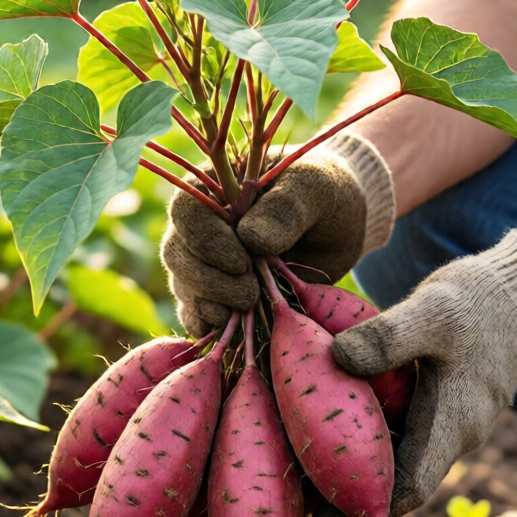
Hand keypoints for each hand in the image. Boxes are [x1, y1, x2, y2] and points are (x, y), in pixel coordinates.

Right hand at [161, 133, 394, 336]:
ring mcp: (204, 262)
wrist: (339, 226)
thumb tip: (250, 238)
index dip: (205, 241)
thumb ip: (286, 207)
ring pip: (183, 286)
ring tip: (249, 305)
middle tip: (249, 292)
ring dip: (209, 304)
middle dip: (208, 280)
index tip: (241, 262)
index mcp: (213, 187)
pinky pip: (195, 314)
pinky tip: (233, 328)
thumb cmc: (325, 194)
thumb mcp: (315, 189)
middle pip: (177, 255)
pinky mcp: (217, 295)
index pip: (186, 213)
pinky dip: (208, 325)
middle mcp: (200, 225)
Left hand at [312, 230, 516, 516]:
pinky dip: (365, 433)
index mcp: (452, 425)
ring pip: (395, 456)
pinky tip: (328, 420)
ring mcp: (445, 420)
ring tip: (300, 465)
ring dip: (354, 465)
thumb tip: (335, 358)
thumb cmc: (480, 304)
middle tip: (294, 497)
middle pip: (395, 481)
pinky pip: (398, 430)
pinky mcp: (437, 402)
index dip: (365, 512)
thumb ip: (387, 337)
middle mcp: (450, 433)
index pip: (409, 489)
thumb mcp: (432, 311)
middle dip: (348, 494)